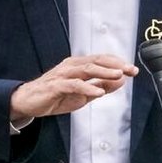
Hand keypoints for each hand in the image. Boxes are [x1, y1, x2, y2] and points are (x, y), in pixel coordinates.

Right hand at [10, 55, 138, 119]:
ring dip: (104, 72)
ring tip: (119, 75)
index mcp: (79, 66)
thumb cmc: (55, 96)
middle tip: (131, 70)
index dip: (118, 63)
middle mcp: (72, 66)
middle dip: (116, 65)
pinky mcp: (56, 85)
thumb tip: (121, 81)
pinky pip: (73, 85)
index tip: (133, 69)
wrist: (28, 102)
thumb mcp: (83, 94)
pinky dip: (87, 88)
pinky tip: (98, 93)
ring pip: (86, 69)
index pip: (102, 60)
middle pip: (97, 61)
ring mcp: (63, 74)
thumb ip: (101, 86)